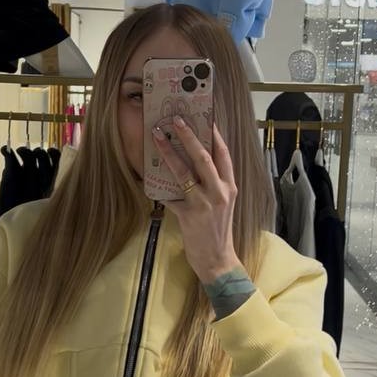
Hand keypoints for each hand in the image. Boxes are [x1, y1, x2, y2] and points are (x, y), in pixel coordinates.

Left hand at [151, 118, 240, 283]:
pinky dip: (158, 187)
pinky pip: (169, 196)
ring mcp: (204, 203)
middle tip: (175, 119)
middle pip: (204, 157)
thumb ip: (213, 183)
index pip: (224, 154)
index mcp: (229, 186)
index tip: (205, 117)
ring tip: (157, 137)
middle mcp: (219, 192)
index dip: (214, 134)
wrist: (218, 259)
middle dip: (189, 136)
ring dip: (169, 152)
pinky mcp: (189, 215)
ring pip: (184, 172)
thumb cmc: (218, 229)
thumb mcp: (222, 203)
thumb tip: (193, 161)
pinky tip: (146, 178)